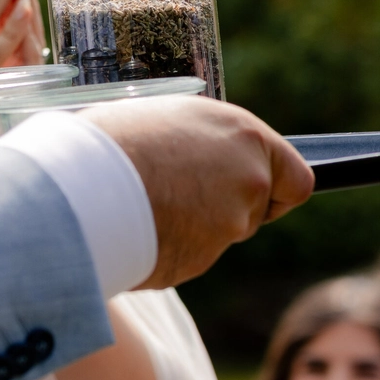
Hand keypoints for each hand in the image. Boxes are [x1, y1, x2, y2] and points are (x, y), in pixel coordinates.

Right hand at [80, 96, 313, 288]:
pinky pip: (186, 254)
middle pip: (254, 212)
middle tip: (174, 192)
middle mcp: (247, 181)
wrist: (82, 181)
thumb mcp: (169, 120)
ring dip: (190, 226)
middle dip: (223, 210)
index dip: (276, 189)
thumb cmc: (114, 138)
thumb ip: (204, 144)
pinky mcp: (199, 259)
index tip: (259, 193)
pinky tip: (133, 223)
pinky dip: (166, 245)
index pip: (297, 178)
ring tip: (141, 200)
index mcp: (244, 136)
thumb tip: (207, 160)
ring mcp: (226, 225)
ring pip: (217, 235)